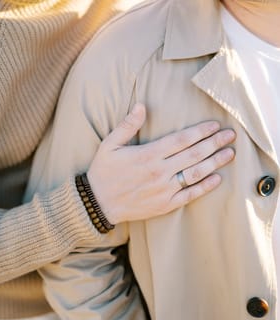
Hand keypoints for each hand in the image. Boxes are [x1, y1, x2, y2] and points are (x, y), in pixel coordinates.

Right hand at [87, 103, 235, 223]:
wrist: (98, 203)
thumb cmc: (104, 172)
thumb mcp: (109, 144)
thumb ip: (127, 125)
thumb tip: (141, 105)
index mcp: (148, 154)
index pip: (182, 140)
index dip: (201, 131)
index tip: (215, 125)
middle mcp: (160, 171)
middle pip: (194, 154)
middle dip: (215, 143)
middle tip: (231, 136)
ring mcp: (164, 190)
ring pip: (196, 173)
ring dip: (215, 163)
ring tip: (230, 154)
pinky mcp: (165, 205)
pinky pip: (189, 195)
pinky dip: (205, 187)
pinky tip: (217, 179)